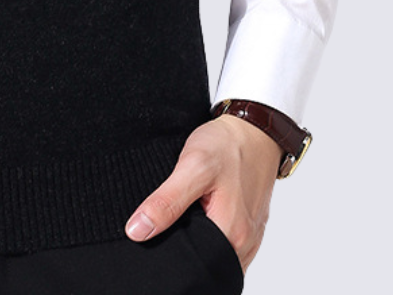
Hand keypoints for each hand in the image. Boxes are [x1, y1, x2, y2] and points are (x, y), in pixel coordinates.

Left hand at [123, 113, 282, 273]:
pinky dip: (207, 232)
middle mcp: (245, 243)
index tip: (151, 235)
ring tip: (180, 215)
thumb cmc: (228, 145)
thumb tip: (138, 231)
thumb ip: (166, 201)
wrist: (254, 128)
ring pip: (213, 253)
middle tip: (164, 221)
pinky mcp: (247, 226)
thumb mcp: (193, 167)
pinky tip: (195, 214)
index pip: (193, 264)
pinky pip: (223, 242)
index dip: (168, 253)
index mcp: (232, 235)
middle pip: (203, 261)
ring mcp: (249, 236)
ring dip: (194, 239)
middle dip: (181, 247)